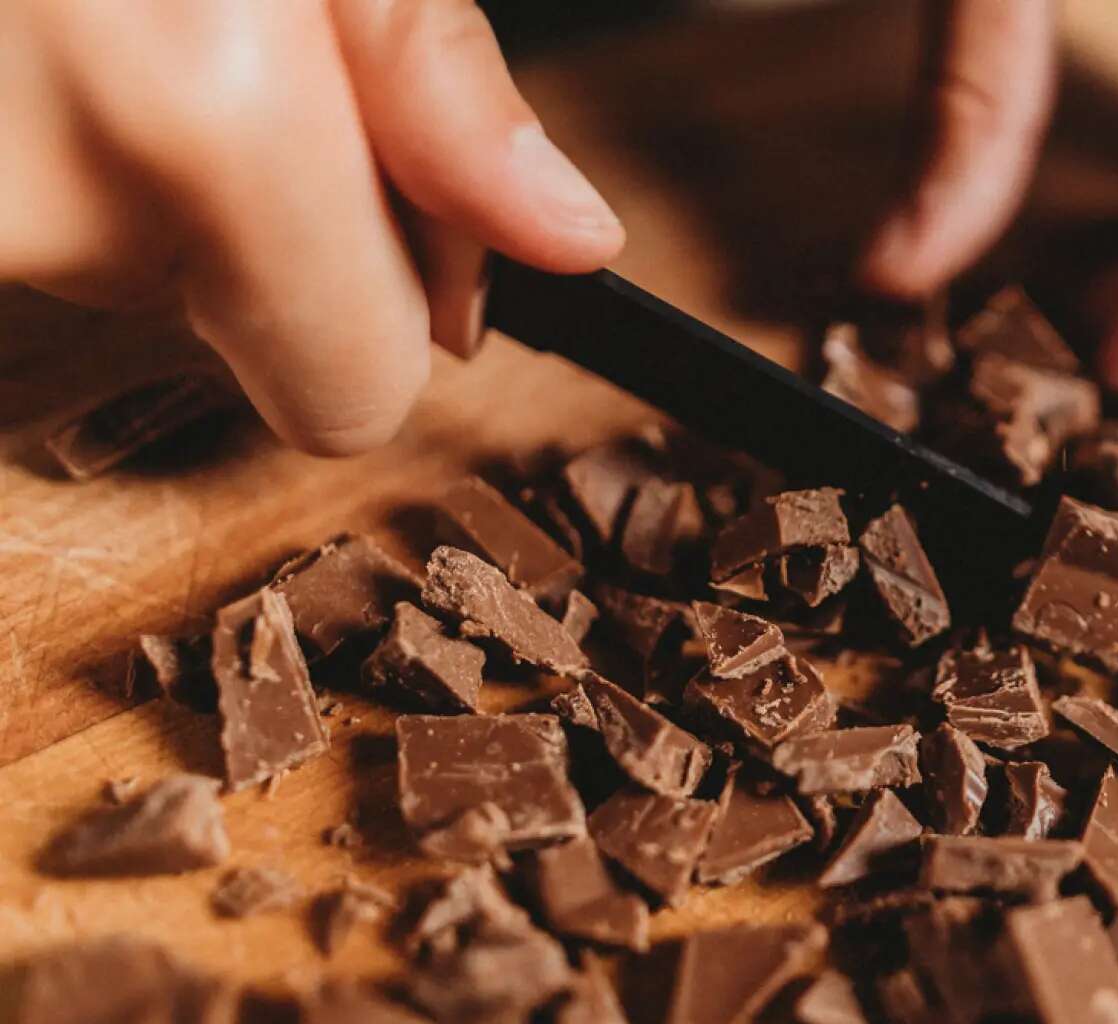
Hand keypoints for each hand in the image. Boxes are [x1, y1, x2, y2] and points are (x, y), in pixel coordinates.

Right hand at [0, 0, 624, 453]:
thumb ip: (434, 78)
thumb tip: (566, 240)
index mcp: (201, 117)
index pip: (352, 393)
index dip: (385, 304)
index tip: (372, 197)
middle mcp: (43, 204)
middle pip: (235, 324)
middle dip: (256, 211)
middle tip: (198, 31)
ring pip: (114, 262)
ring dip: (136, 160)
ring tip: (95, 7)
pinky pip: (27, 211)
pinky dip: (46, 139)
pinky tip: (40, 29)